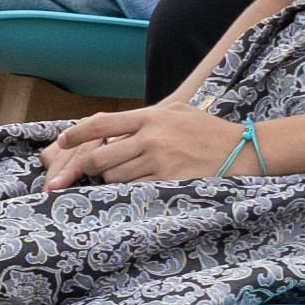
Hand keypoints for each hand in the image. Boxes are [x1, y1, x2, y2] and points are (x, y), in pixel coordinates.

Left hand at [34, 98, 240, 188]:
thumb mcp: (178, 112)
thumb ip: (146, 118)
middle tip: (84, 174)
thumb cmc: (209, 132)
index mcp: (151, 117)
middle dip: (87, 168)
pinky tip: (136, 189)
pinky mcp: (168, 182)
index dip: (76, 134)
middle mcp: (150, 138)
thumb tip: (114, 129)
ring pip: (114, 178)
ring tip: (124, 177)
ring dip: (111, 181)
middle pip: (100, 157)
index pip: (101, 123)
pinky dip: (129, 192)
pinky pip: (134, 191)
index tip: (61, 142)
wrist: (244, 150)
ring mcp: (158, 162)